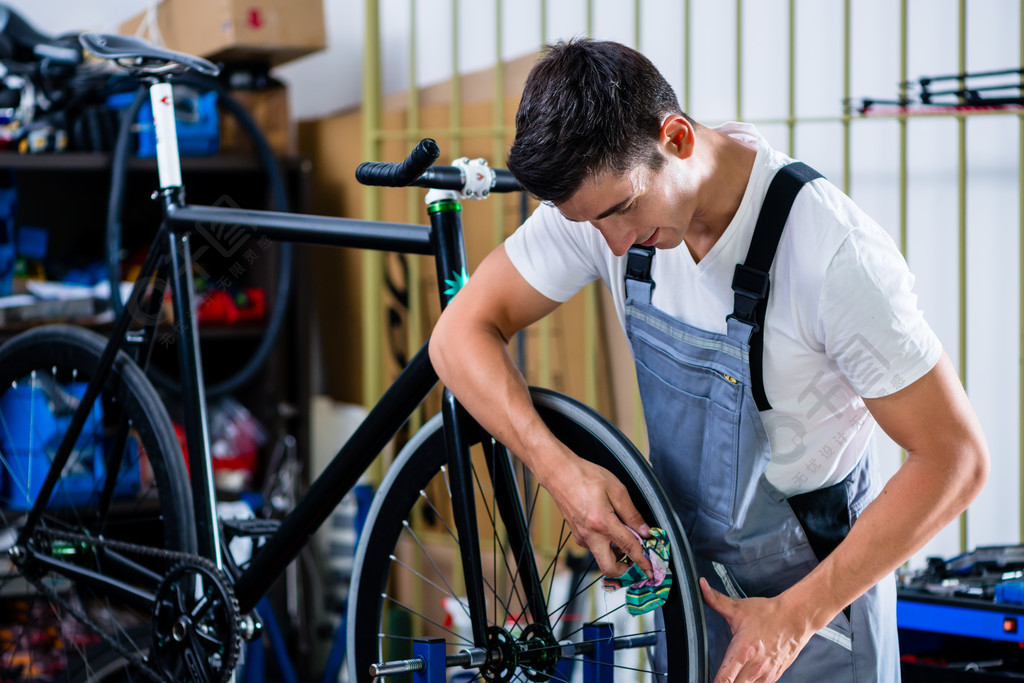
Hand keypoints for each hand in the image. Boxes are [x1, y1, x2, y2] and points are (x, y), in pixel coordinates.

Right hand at [540, 450, 652, 577]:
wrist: (559, 473)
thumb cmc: (585, 476)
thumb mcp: (616, 489)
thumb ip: (631, 513)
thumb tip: (644, 531)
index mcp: (602, 523)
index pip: (628, 547)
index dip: (642, 560)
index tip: (650, 570)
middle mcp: (590, 535)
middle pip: (609, 567)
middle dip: (624, 568)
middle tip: (635, 557)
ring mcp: (581, 536)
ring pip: (601, 556)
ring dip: (615, 553)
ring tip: (623, 533)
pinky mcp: (576, 534)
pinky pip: (593, 546)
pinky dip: (604, 543)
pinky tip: (608, 527)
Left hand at [700, 578, 814, 682]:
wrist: (796, 618)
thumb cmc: (768, 614)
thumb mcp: (739, 607)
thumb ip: (716, 600)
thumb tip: (701, 586)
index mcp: (742, 651)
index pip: (724, 679)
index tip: (704, 678)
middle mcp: (754, 666)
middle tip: (717, 678)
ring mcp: (765, 674)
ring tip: (729, 677)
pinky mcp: (774, 676)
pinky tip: (743, 677)